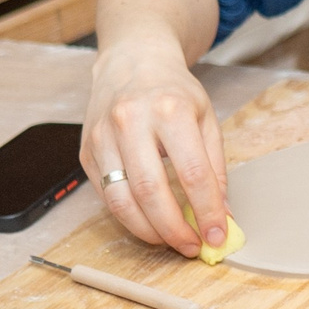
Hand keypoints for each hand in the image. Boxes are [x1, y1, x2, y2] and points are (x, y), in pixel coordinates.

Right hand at [81, 30, 226, 257]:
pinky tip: (148, 223)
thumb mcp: (206, 119)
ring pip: (121, 200)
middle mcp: (131, 121)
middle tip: (191, 246)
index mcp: (170, 110)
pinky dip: (128, 217)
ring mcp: (103, 137)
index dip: (207, 211)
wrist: (132, 62)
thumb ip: (215, 167)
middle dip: (174, 229)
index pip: (193, 173)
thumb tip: (222, 214)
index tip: (217, 235)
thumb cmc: (173, 92)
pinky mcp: (86, 152)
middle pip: (152, 192)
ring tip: (170, 241)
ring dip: (148, 231)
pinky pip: (106, 196)